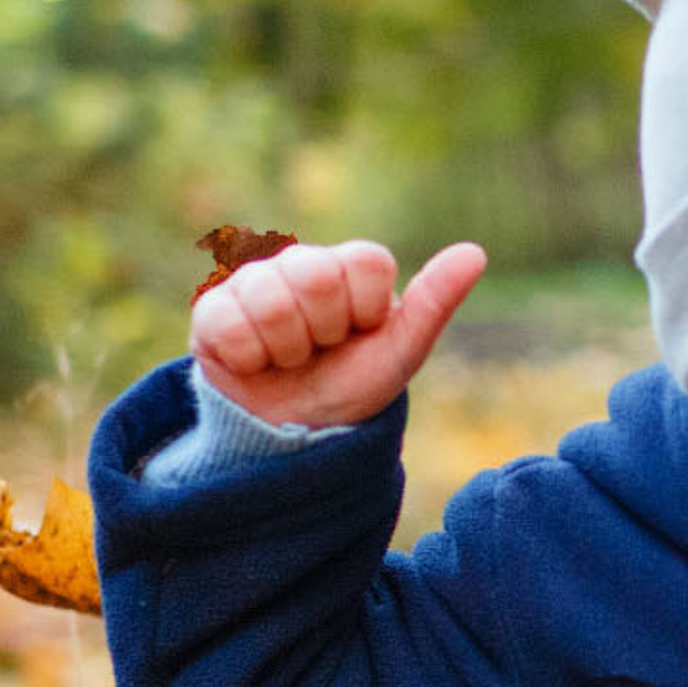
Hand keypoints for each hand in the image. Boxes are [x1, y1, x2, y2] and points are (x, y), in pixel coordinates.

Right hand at [190, 239, 485, 430]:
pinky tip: (256, 363)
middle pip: (313, 273)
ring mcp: (253, 283)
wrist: (297, 434)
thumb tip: (475, 252)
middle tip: (321, 348)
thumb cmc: (353, 386)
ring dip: (287, 349)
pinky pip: (229, 324)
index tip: (360, 332)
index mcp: (349, 268)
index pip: (366, 260)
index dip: (365, 307)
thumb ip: (434, 301)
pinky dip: (250, 358)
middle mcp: (300, 264)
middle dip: (324, 328)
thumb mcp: (401, 352)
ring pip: (269, 299)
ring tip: (289, 360)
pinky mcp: (212, 311)